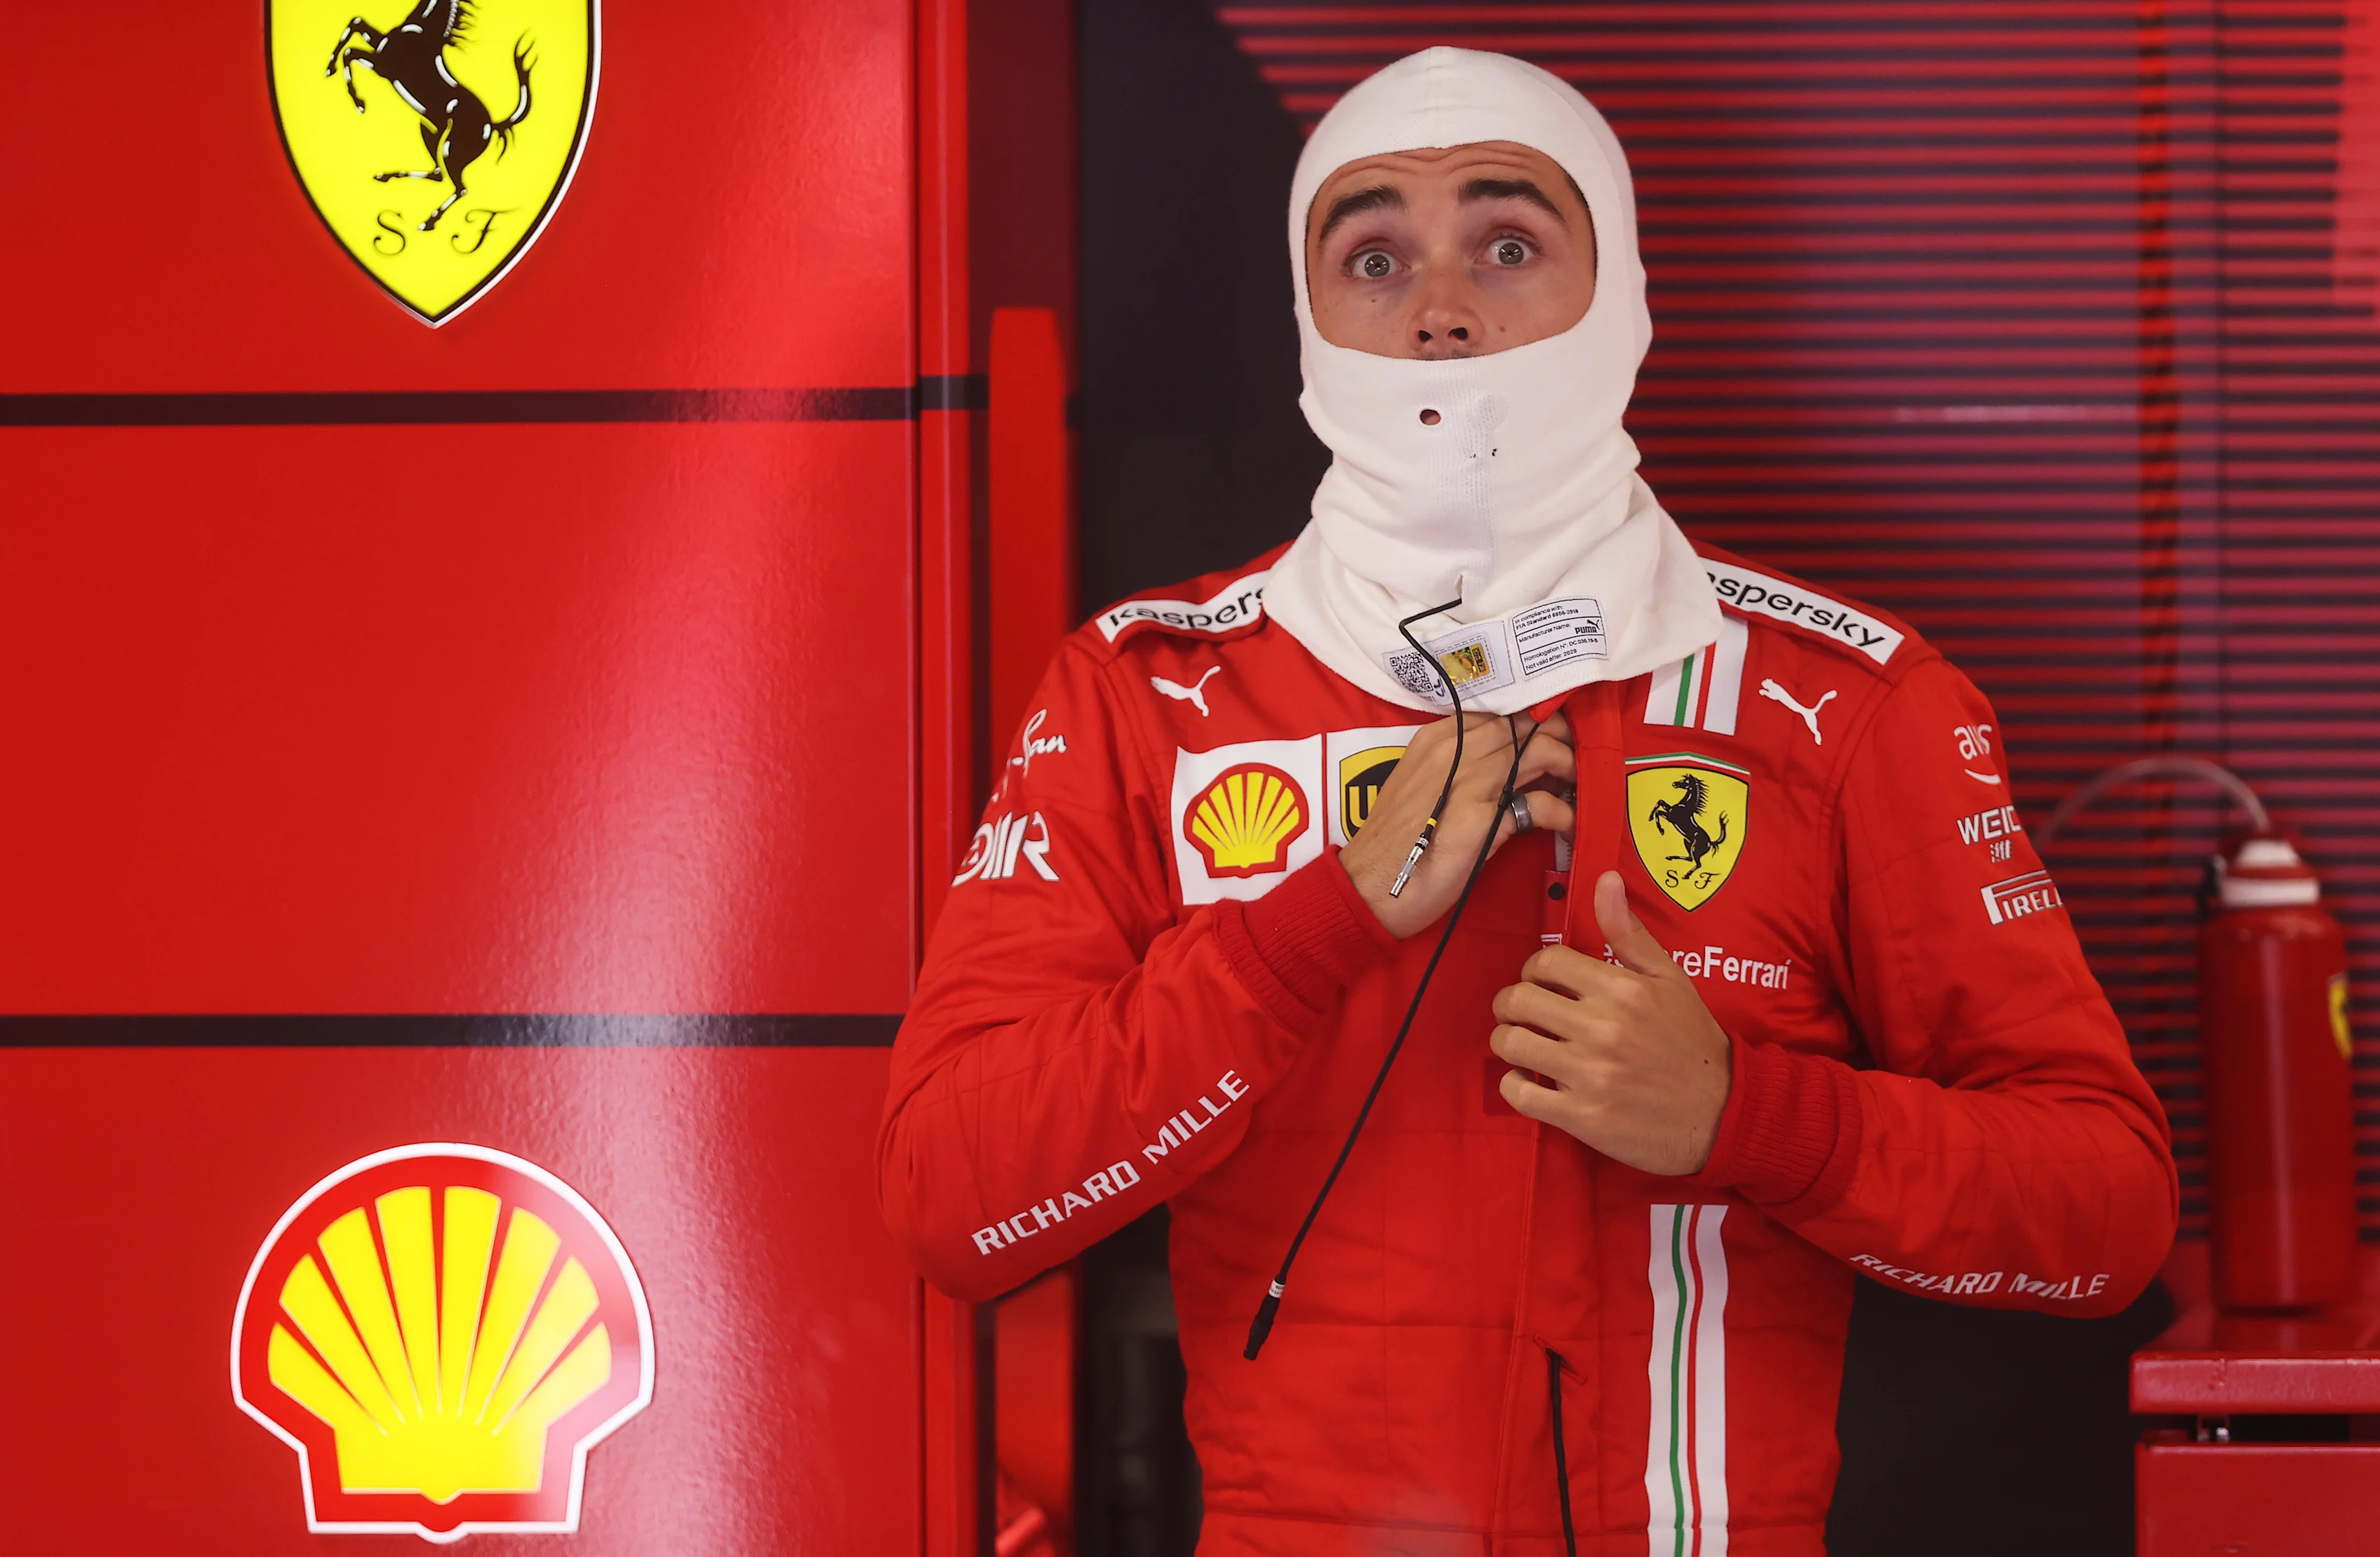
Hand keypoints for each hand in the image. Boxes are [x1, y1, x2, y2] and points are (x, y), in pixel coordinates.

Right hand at [1339, 711, 1575, 938]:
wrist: (1369, 887)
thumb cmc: (1394, 845)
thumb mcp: (1421, 789)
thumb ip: (1458, 769)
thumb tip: (1506, 768)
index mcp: (1435, 739)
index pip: (1500, 712)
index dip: (1535, 721)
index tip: (1556, 736)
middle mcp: (1452, 749)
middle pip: (1526, 725)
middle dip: (1561, 739)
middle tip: (1578, 762)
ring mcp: (1467, 780)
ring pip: (1541, 752)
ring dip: (1570, 769)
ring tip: (1578, 790)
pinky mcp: (1481, 817)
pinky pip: (1541, 804)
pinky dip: (1564, 814)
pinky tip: (1569, 827)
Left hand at [1489, 870, 1732, 1174]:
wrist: (1723, 1112)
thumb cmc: (1692, 1041)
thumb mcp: (1671, 980)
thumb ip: (1629, 933)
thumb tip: (1606, 879)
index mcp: (1623, 990)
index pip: (1545, 962)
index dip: (1534, 971)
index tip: (1542, 984)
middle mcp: (1603, 1029)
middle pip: (1517, 1001)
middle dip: (1510, 1005)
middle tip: (1521, 1015)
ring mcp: (1590, 1074)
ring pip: (1510, 1044)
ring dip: (1508, 1042)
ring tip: (1524, 1045)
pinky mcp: (1582, 1117)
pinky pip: (1518, 1093)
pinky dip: (1514, 1085)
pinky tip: (1530, 1080)